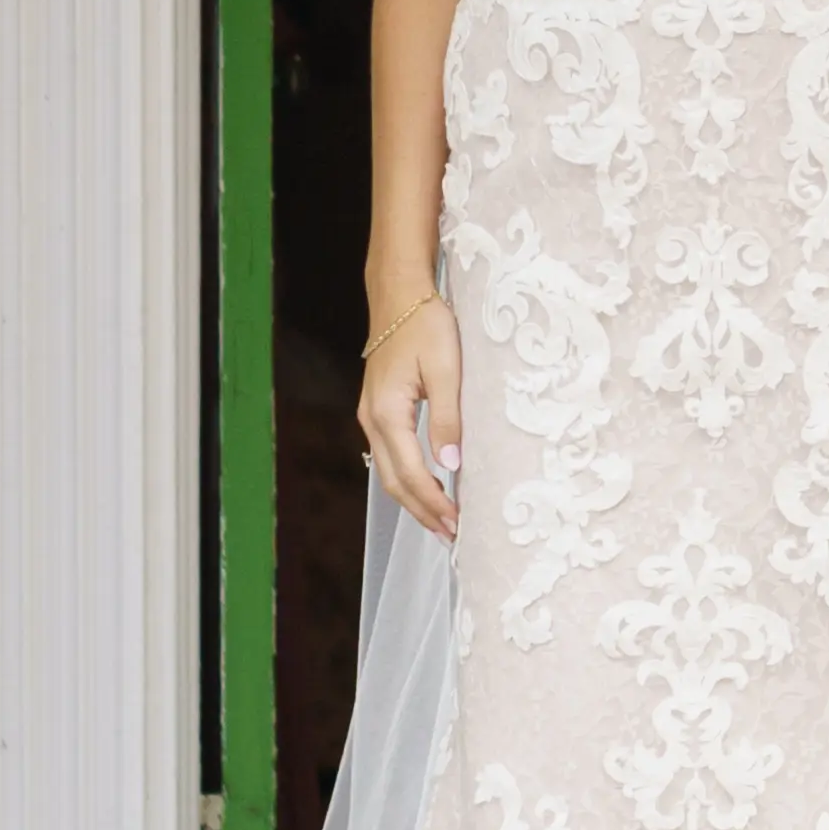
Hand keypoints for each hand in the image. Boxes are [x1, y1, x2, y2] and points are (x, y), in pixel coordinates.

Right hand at [359, 289, 463, 538]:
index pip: (410, 473)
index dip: (433, 503)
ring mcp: (370, 415)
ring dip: (413, 500)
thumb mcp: (447, 369)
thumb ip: (447, 418)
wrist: (399, 293)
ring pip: (386, 472)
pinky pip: (388, 456)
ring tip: (441, 522)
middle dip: (422, 512)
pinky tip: (426, 486)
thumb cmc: (426, 323)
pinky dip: (406, 478)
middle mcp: (372, 419)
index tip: (458, 525)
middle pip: (392, 482)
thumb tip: (450, 464)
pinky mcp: (377, 409)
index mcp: (387, 412)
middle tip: (452, 536)